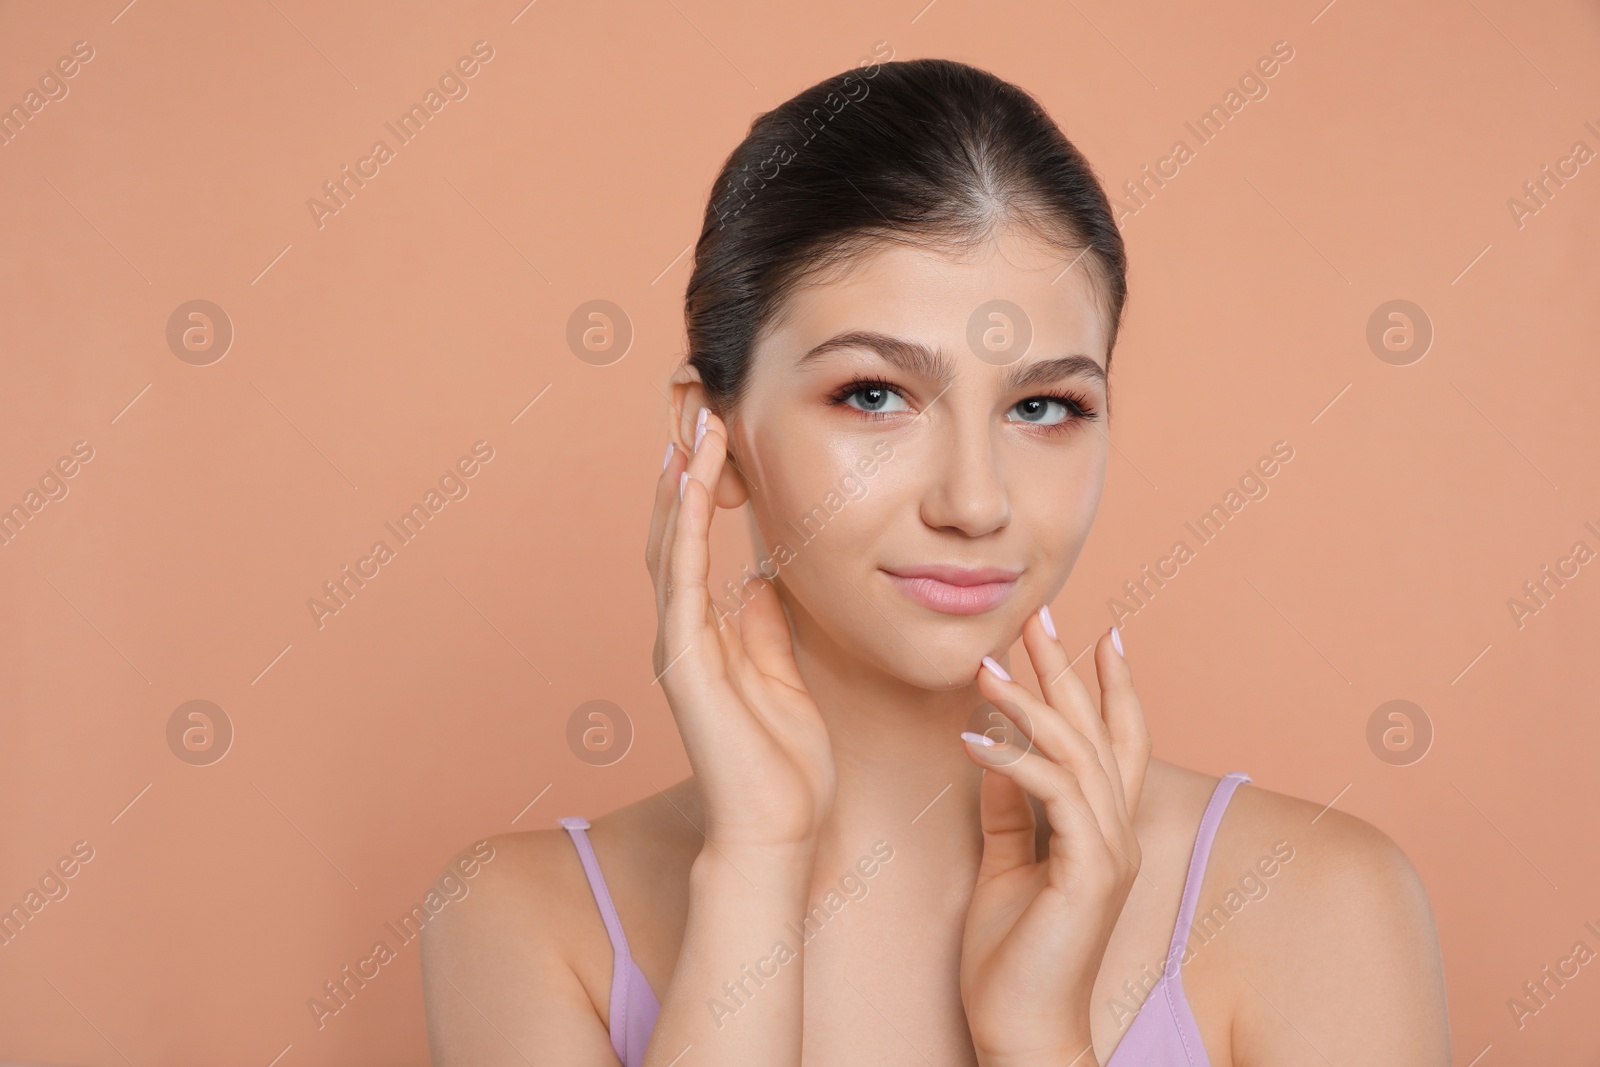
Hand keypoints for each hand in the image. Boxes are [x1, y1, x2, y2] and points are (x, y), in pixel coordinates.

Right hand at [647, 407, 836, 855]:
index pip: (697, 545)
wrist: (777, 829)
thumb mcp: (783, 676)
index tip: (717, 435)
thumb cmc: (785, 766)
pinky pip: (682, 579)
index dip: (704, 489)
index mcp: (708, 635)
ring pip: (671, 545)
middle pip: (675, 534)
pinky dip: (686, 526)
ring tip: (695, 427)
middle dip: (685, 472)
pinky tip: (694, 481)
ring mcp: (678, 645)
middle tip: (696, 410)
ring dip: (683, 485)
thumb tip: (764, 578)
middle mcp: (683, 633)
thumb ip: (765, 627)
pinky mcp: (683, 660)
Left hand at [957, 612, 1151, 1066]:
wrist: (1021, 1028)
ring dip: (1032, 703)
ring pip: (1080, 753)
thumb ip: (1010, 805)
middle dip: (1067, 667)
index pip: (1117, 740)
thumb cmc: (1013, 954)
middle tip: (1038, 614)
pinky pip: (1056, 795)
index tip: (1092, 631)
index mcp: (1104, 828)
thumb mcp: (1007, 860)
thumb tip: (992, 744)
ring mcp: (1111, 851)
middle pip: (1100, 730)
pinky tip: (973, 738)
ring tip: (987, 666)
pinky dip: (1015, 760)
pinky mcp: (1091, 872)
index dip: (1109, 684)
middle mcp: (1119, 831)